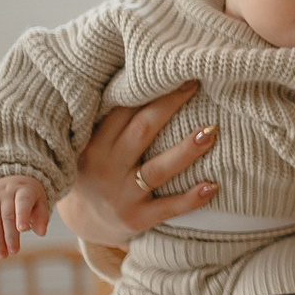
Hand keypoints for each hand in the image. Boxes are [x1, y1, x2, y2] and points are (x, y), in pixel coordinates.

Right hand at [0, 176, 50, 256]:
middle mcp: (5, 191)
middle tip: (14, 252)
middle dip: (10, 236)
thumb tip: (42, 233)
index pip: (22, 202)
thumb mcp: (39, 202)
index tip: (23, 230)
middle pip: (7, 216)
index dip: (22, 215)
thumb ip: (41, 217)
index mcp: (23, 189)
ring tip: (2, 255)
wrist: (7, 179)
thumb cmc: (28, 196)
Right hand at [57, 80, 218, 245]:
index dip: (149, 90)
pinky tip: (213, 185)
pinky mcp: (136, 219)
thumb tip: (146, 79)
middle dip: (170, 105)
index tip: (174, 71)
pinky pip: (168, 207)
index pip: (122, 110)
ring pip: (158, 169)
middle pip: (142, 130)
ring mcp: (121, 195)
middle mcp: (106, 167)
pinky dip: (191, 197)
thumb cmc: (96, 173)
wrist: (82, 223)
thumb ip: (113, 121)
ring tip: (212, 131)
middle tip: (196, 85)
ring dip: (187, 150)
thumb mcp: (93, 146)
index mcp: (94, 144)